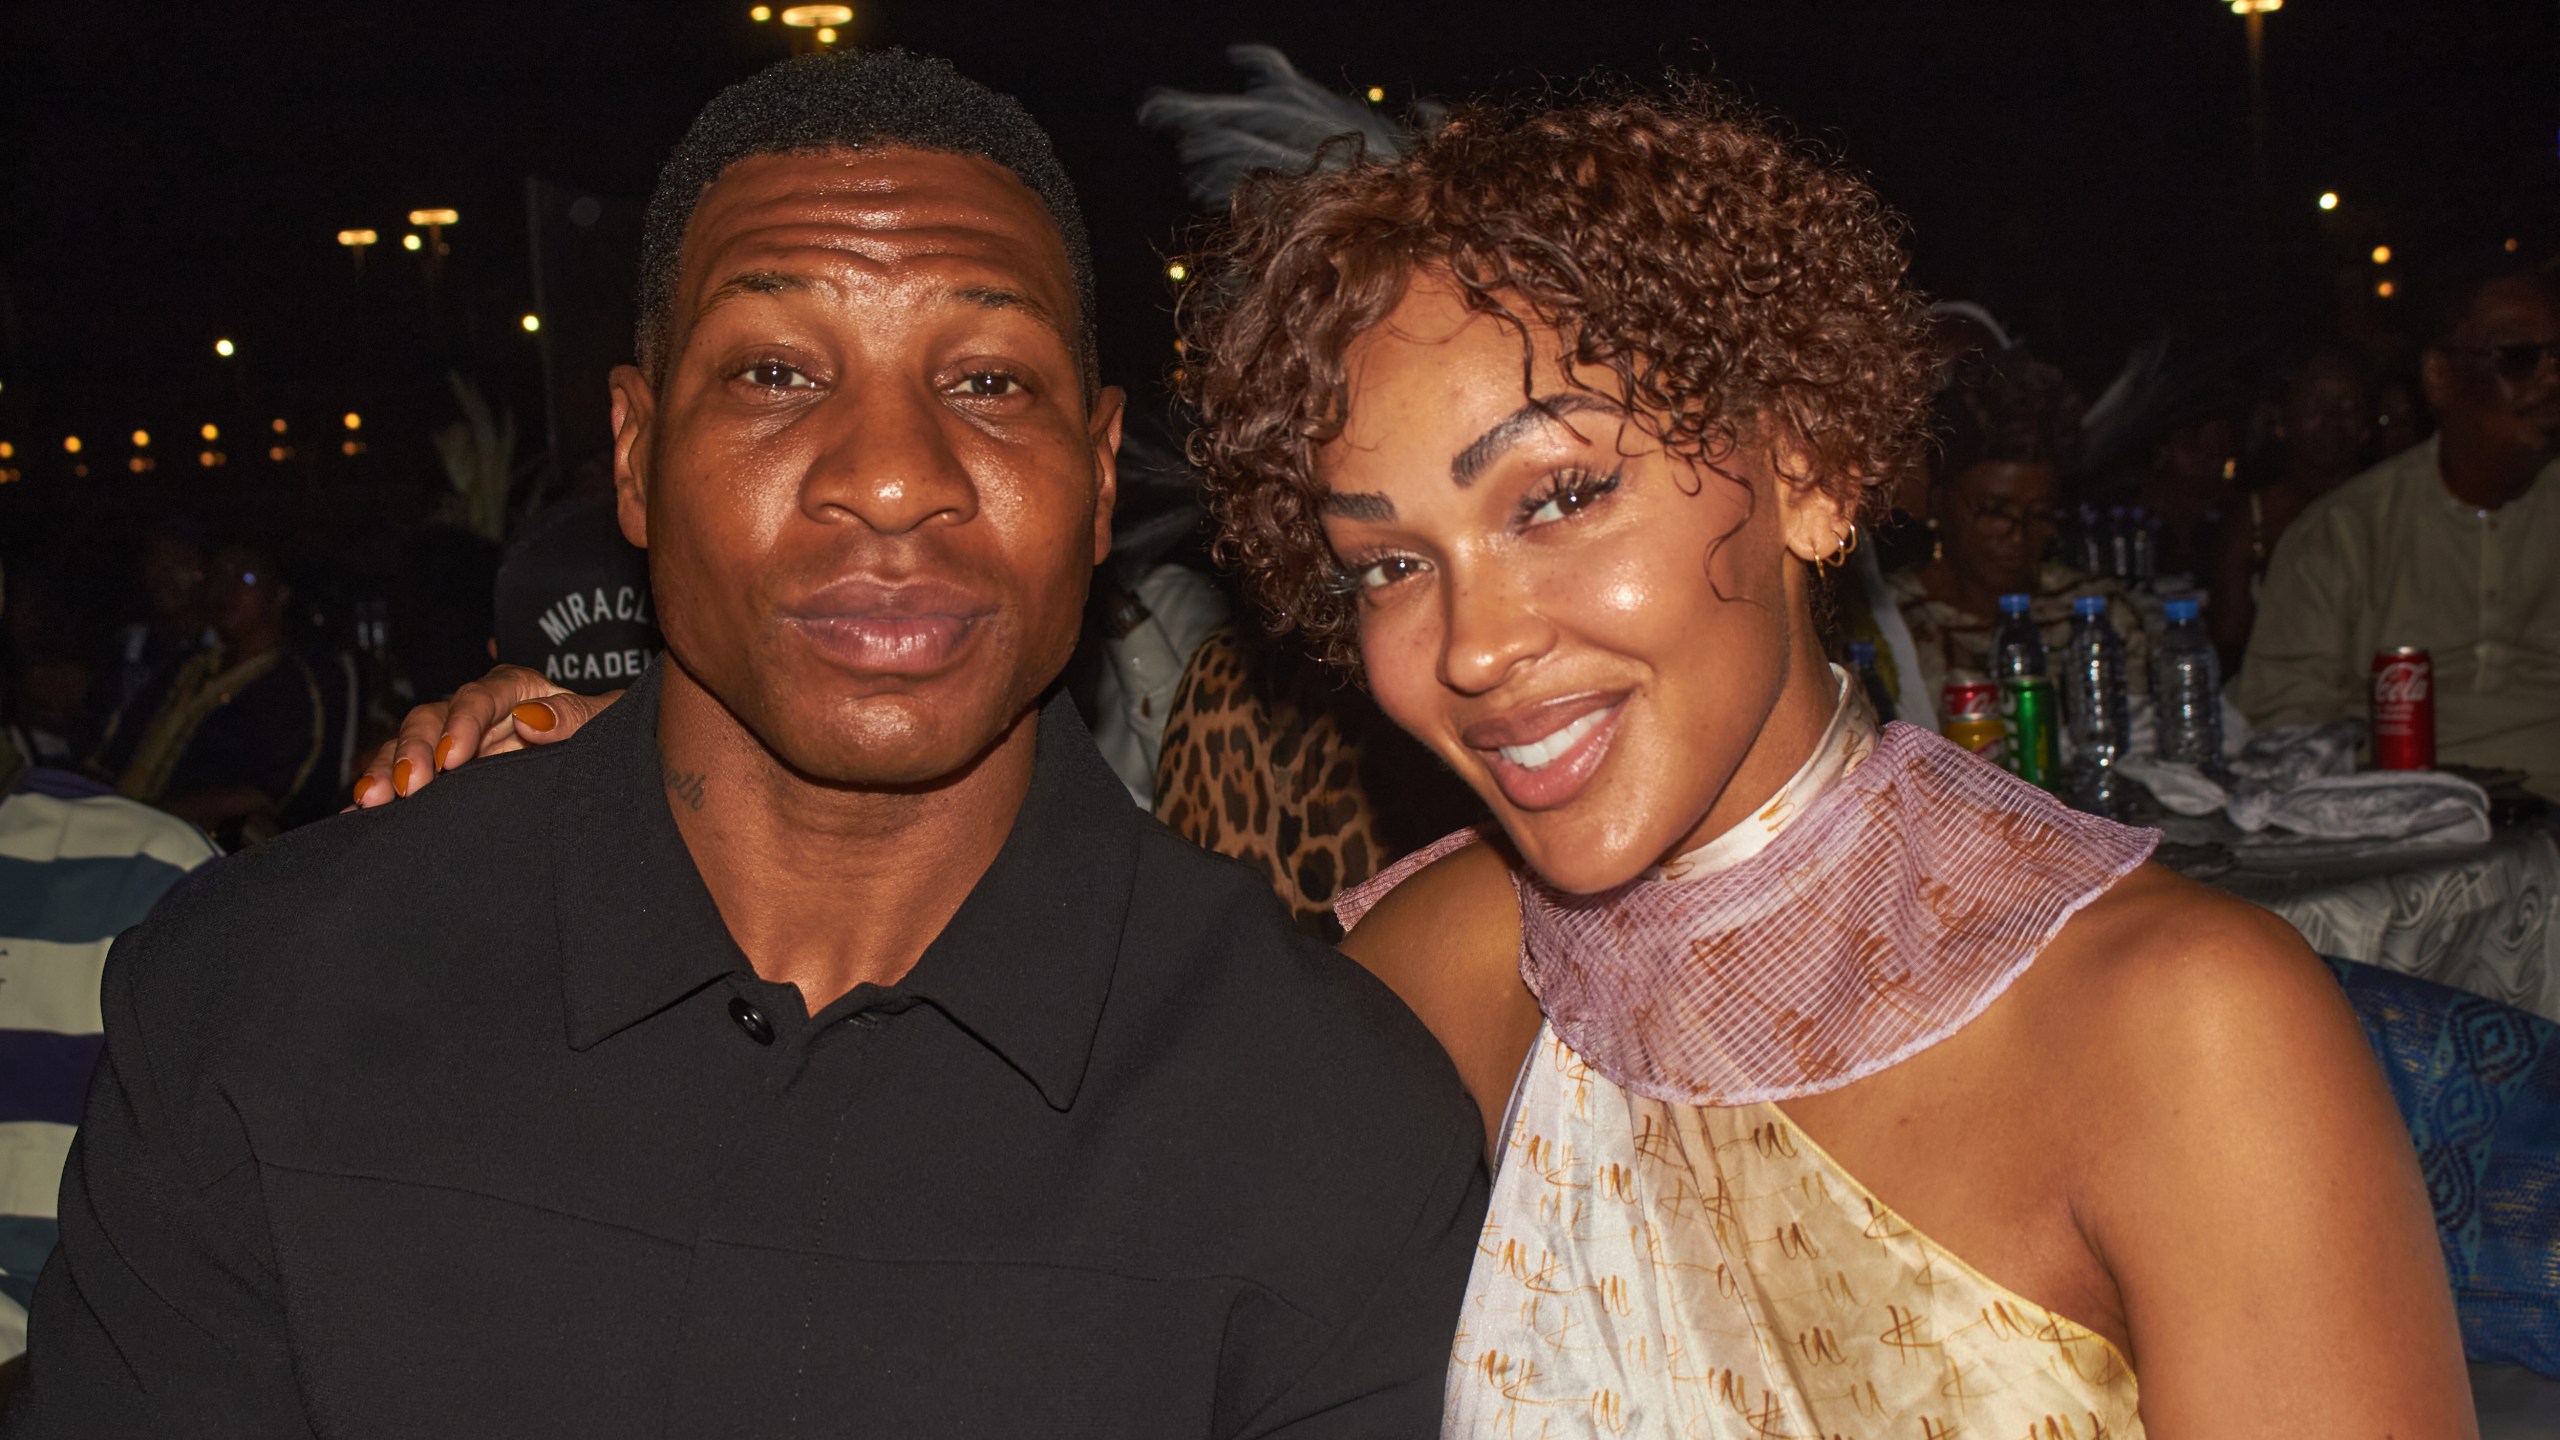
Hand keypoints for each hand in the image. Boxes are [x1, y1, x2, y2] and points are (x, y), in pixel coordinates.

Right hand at [349, 666, 622, 806]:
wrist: (604, 756)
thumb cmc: (605, 733)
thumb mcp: (603, 721)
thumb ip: (574, 717)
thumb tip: (531, 720)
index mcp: (517, 688)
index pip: (482, 696)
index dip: (464, 723)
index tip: (453, 758)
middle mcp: (477, 710)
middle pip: (433, 717)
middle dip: (414, 750)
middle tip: (407, 787)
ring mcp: (454, 739)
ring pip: (408, 744)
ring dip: (387, 769)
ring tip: (371, 801)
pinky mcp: (441, 771)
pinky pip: (402, 776)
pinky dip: (379, 791)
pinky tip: (355, 813)